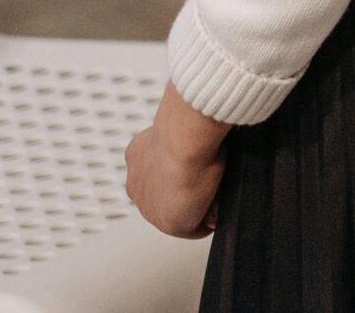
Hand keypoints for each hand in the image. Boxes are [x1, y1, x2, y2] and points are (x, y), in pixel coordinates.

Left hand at [124, 83, 225, 237]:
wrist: (184, 139)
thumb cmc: (190, 126)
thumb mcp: (183, 130)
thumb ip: (186, 143)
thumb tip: (206, 154)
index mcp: (137, 157)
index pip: (160, 173)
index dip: (184, 174)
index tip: (203, 168)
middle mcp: (137, 184)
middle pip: (167, 197)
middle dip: (190, 195)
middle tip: (214, 183)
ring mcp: (149, 206)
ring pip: (179, 213)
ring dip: (198, 208)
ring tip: (217, 194)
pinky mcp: (170, 224)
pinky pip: (193, 230)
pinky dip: (207, 221)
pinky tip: (217, 206)